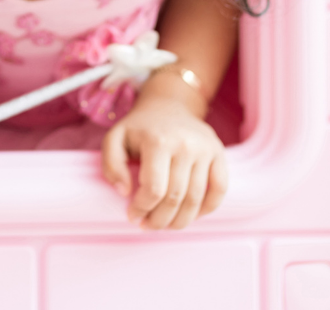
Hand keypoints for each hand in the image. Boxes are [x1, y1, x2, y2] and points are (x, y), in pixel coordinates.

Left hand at [101, 94, 227, 229]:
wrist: (168, 104)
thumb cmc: (139, 127)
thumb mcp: (115, 138)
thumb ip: (111, 164)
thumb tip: (124, 192)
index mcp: (157, 141)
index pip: (154, 189)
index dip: (142, 209)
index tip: (133, 217)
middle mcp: (185, 145)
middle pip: (176, 198)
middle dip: (160, 220)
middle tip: (149, 226)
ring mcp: (205, 149)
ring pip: (197, 200)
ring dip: (181, 221)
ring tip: (166, 225)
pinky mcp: (219, 153)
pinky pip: (219, 191)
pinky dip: (206, 210)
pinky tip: (190, 215)